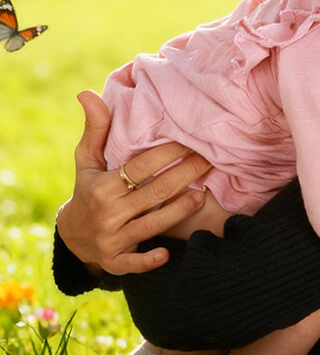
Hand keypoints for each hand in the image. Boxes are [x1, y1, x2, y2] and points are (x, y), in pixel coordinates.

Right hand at [55, 90, 211, 274]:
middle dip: (185, 175)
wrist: (73, 235)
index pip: (140, 167)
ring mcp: (112, 238)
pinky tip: (168, 252)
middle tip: (210, 159)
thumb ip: (96, 127)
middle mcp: (108, 213)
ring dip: (180, 210)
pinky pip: (135, 263)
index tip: (190, 139)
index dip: (167, 152)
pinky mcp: (116, 261)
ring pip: (153, 224)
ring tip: (204, 194)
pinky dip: (150, 259)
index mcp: (102, 186)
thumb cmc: (88, 187)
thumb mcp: (86, 159)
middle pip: (154, 192)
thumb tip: (86, 92)